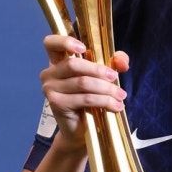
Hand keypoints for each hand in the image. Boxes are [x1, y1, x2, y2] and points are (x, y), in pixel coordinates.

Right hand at [40, 35, 129, 149]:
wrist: (83, 129)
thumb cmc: (91, 100)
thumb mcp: (104, 77)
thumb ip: (114, 63)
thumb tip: (122, 61)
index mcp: (57, 62)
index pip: (51, 44)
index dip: (65, 41)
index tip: (83, 48)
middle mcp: (49, 74)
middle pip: (74, 64)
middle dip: (99, 71)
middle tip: (115, 78)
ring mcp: (50, 89)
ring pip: (83, 83)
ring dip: (106, 89)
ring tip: (120, 96)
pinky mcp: (56, 104)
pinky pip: (85, 98)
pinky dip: (104, 101)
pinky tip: (115, 106)